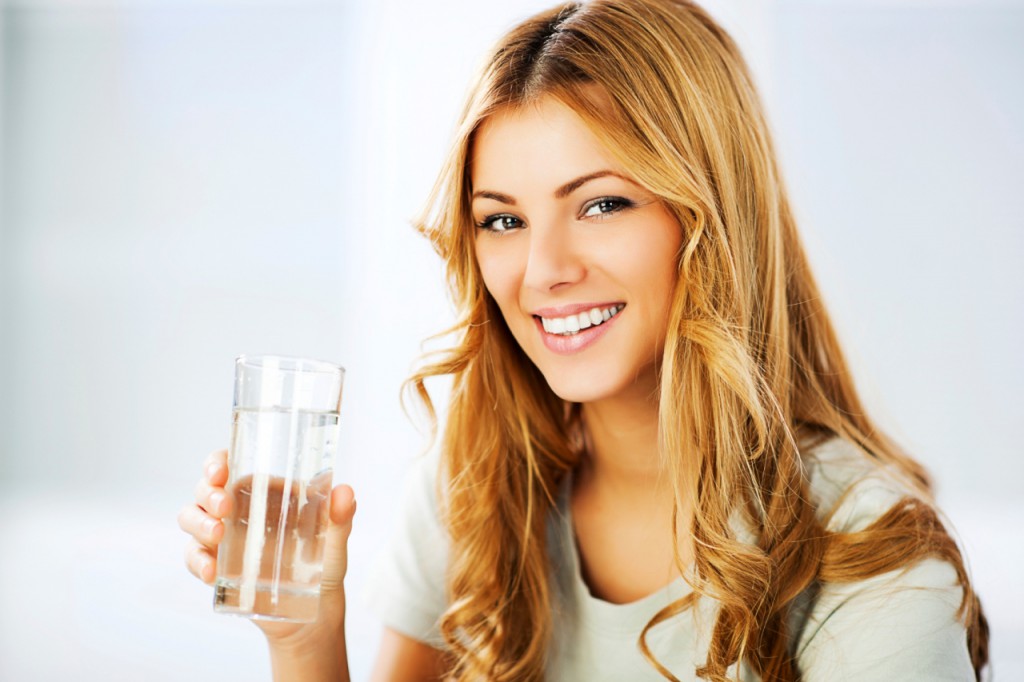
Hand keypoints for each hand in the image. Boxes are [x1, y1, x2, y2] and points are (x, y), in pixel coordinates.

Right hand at [178, 449, 356, 651]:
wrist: (315, 610)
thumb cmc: (324, 563)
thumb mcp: (335, 539)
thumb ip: (340, 516)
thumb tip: (345, 492)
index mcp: (263, 491)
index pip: (228, 465)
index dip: (216, 462)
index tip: (220, 471)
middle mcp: (237, 509)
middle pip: (204, 489)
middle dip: (208, 493)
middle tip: (225, 507)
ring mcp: (222, 538)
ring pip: (190, 518)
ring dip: (198, 523)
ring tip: (218, 535)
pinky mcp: (216, 566)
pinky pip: (192, 558)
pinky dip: (197, 562)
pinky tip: (212, 571)